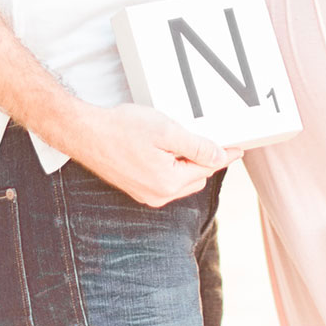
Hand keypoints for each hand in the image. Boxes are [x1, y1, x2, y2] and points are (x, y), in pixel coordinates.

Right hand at [75, 102, 239, 206]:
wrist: (87, 134)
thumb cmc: (122, 129)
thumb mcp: (167, 132)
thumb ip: (196, 147)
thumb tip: (219, 156)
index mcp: (169, 183)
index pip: (207, 168)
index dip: (224, 154)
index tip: (238, 148)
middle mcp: (158, 195)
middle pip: (196, 177)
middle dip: (204, 159)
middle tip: (210, 138)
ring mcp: (146, 195)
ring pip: (181, 180)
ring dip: (188, 163)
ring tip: (184, 141)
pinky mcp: (137, 189)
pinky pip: (166, 181)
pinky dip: (173, 167)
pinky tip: (167, 150)